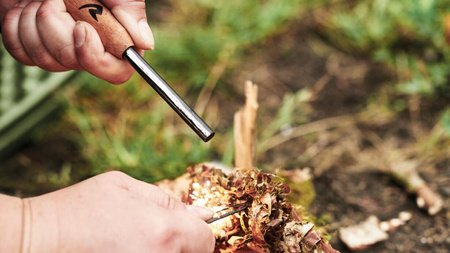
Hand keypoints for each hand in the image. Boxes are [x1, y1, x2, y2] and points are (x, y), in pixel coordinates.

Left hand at [1, 0, 153, 83]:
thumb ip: (129, 9)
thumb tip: (146, 43)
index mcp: (113, 35)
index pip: (116, 71)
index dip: (96, 59)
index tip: (81, 28)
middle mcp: (88, 47)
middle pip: (73, 63)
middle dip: (57, 26)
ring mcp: (59, 49)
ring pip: (44, 60)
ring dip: (36, 22)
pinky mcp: (31, 45)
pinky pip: (21, 54)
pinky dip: (17, 27)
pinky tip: (25, 9)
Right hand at [22, 171, 214, 252]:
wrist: (40, 241)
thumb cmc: (79, 210)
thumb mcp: (126, 187)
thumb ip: (168, 201)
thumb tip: (202, 213)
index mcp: (164, 231)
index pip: (205, 239)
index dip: (198, 230)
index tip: (185, 227)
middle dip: (183, 244)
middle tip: (155, 235)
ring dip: (167, 252)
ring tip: (138, 242)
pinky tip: (130, 250)